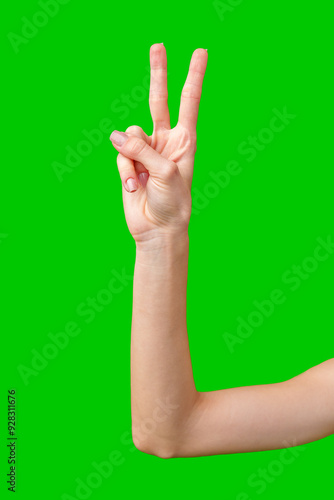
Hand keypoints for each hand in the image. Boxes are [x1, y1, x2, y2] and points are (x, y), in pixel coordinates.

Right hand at [110, 44, 207, 242]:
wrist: (158, 229)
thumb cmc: (173, 202)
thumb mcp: (166, 172)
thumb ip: (142, 149)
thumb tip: (116, 134)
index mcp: (184, 141)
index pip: (189, 102)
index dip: (193, 77)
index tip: (200, 53)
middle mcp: (165, 141)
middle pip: (159, 100)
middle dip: (158, 74)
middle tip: (158, 45)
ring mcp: (145, 151)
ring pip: (129, 136)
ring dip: (132, 157)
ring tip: (143, 180)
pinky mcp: (128, 164)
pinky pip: (120, 155)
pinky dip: (125, 172)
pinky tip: (134, 187)